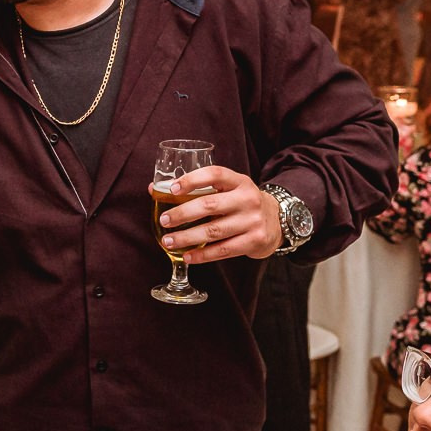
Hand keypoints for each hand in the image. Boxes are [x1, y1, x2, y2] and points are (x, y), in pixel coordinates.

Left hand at [158, 166, 284, 262]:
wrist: (277, 221)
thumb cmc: (242, 203)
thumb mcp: (229, 189)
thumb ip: (198, 188)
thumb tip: (153, 189)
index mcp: (240, 181)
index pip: (215, 174)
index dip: (192, 179)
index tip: (172, 188)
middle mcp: (248, 198)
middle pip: (210, 205)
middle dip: (182, 213)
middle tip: (164, 220)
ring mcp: (253, 221)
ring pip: (214, 230)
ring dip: (187, 237)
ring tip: (168, 241)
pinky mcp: (254, 240)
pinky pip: (223, 250)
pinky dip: (202, 255)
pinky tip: (187, 256)